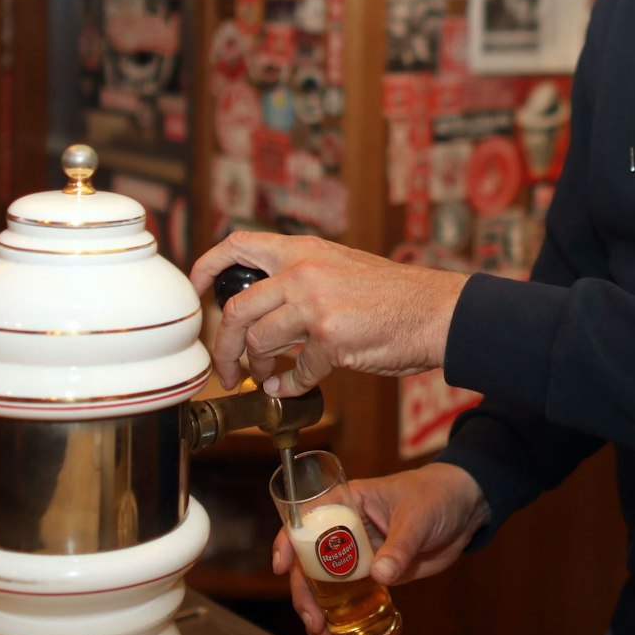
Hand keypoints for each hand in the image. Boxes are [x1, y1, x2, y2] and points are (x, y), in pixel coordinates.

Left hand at [191, 231, 468, 395]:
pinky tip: (295, 389)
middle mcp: (304, 271)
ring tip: (263, 380)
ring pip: (259, 342)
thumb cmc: (394, 295)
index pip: (238, 244)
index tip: (197, 293)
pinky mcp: (331, 338)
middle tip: (226, 368)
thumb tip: (265, 319)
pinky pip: (297, 371)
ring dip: (256, 369)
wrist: (436, 311)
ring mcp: (316, 304)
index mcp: (303, 250)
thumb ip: (301, 283)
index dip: (207, 267)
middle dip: (223, 346)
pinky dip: (291, 386)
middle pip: (236, 309)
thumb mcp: (341, 268)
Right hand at [274, 462, 490, 634]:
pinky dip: (344, 618)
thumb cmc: (438, 496)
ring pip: (327, 584)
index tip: (283, 569)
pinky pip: (352, 596)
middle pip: (310, 562)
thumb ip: (399, 545)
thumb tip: (380, 575)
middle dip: (305, 594)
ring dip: (320, 612)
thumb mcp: (417, 517)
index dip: (288, 542)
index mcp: (347, 503)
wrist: (467, 508)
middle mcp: (346, 529)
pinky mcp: (377, 573)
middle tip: (313, 621)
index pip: (306, 520)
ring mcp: (360, 554)